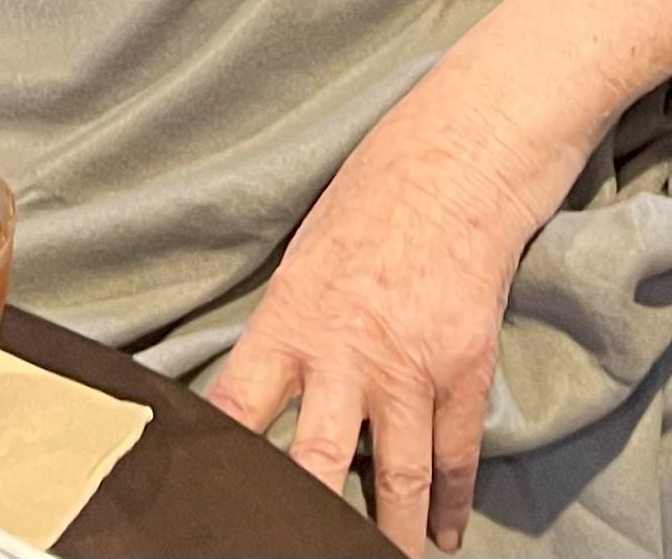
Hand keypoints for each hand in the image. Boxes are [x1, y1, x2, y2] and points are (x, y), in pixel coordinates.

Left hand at [207, 90, 526, 552]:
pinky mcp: (465, 366)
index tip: (206, 506)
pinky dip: (448, 502)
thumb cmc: (376, 195)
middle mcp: (347, 348)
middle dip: (304, 522)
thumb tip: (261, 400)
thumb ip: (288, 333)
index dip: (218, 463)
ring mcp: (410, 362)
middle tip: (296, 546)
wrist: (462, 152)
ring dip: (386, 536)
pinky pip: (454, 455)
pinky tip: (441, 531)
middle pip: (315, 465)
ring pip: (394, 480)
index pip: (236, 407)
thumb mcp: (307, 256)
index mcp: (291, 316)